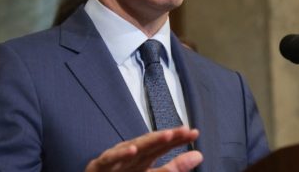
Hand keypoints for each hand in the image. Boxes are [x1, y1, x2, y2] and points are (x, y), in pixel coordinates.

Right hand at [85, 126, 202, 171]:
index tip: (194, 133)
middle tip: (184, 130)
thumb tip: (198, 155)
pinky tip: (133, 150)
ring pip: (133, 149)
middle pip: (151, 144)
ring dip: (149, 141)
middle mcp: (131, 155)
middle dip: (167, 137)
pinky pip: (111, 159)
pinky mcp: (100, 166)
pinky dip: (121, 154)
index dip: (178, 139)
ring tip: (166, 136)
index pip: (163, 146)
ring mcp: (116, 159)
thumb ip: (173, 168)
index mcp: (143, 158)